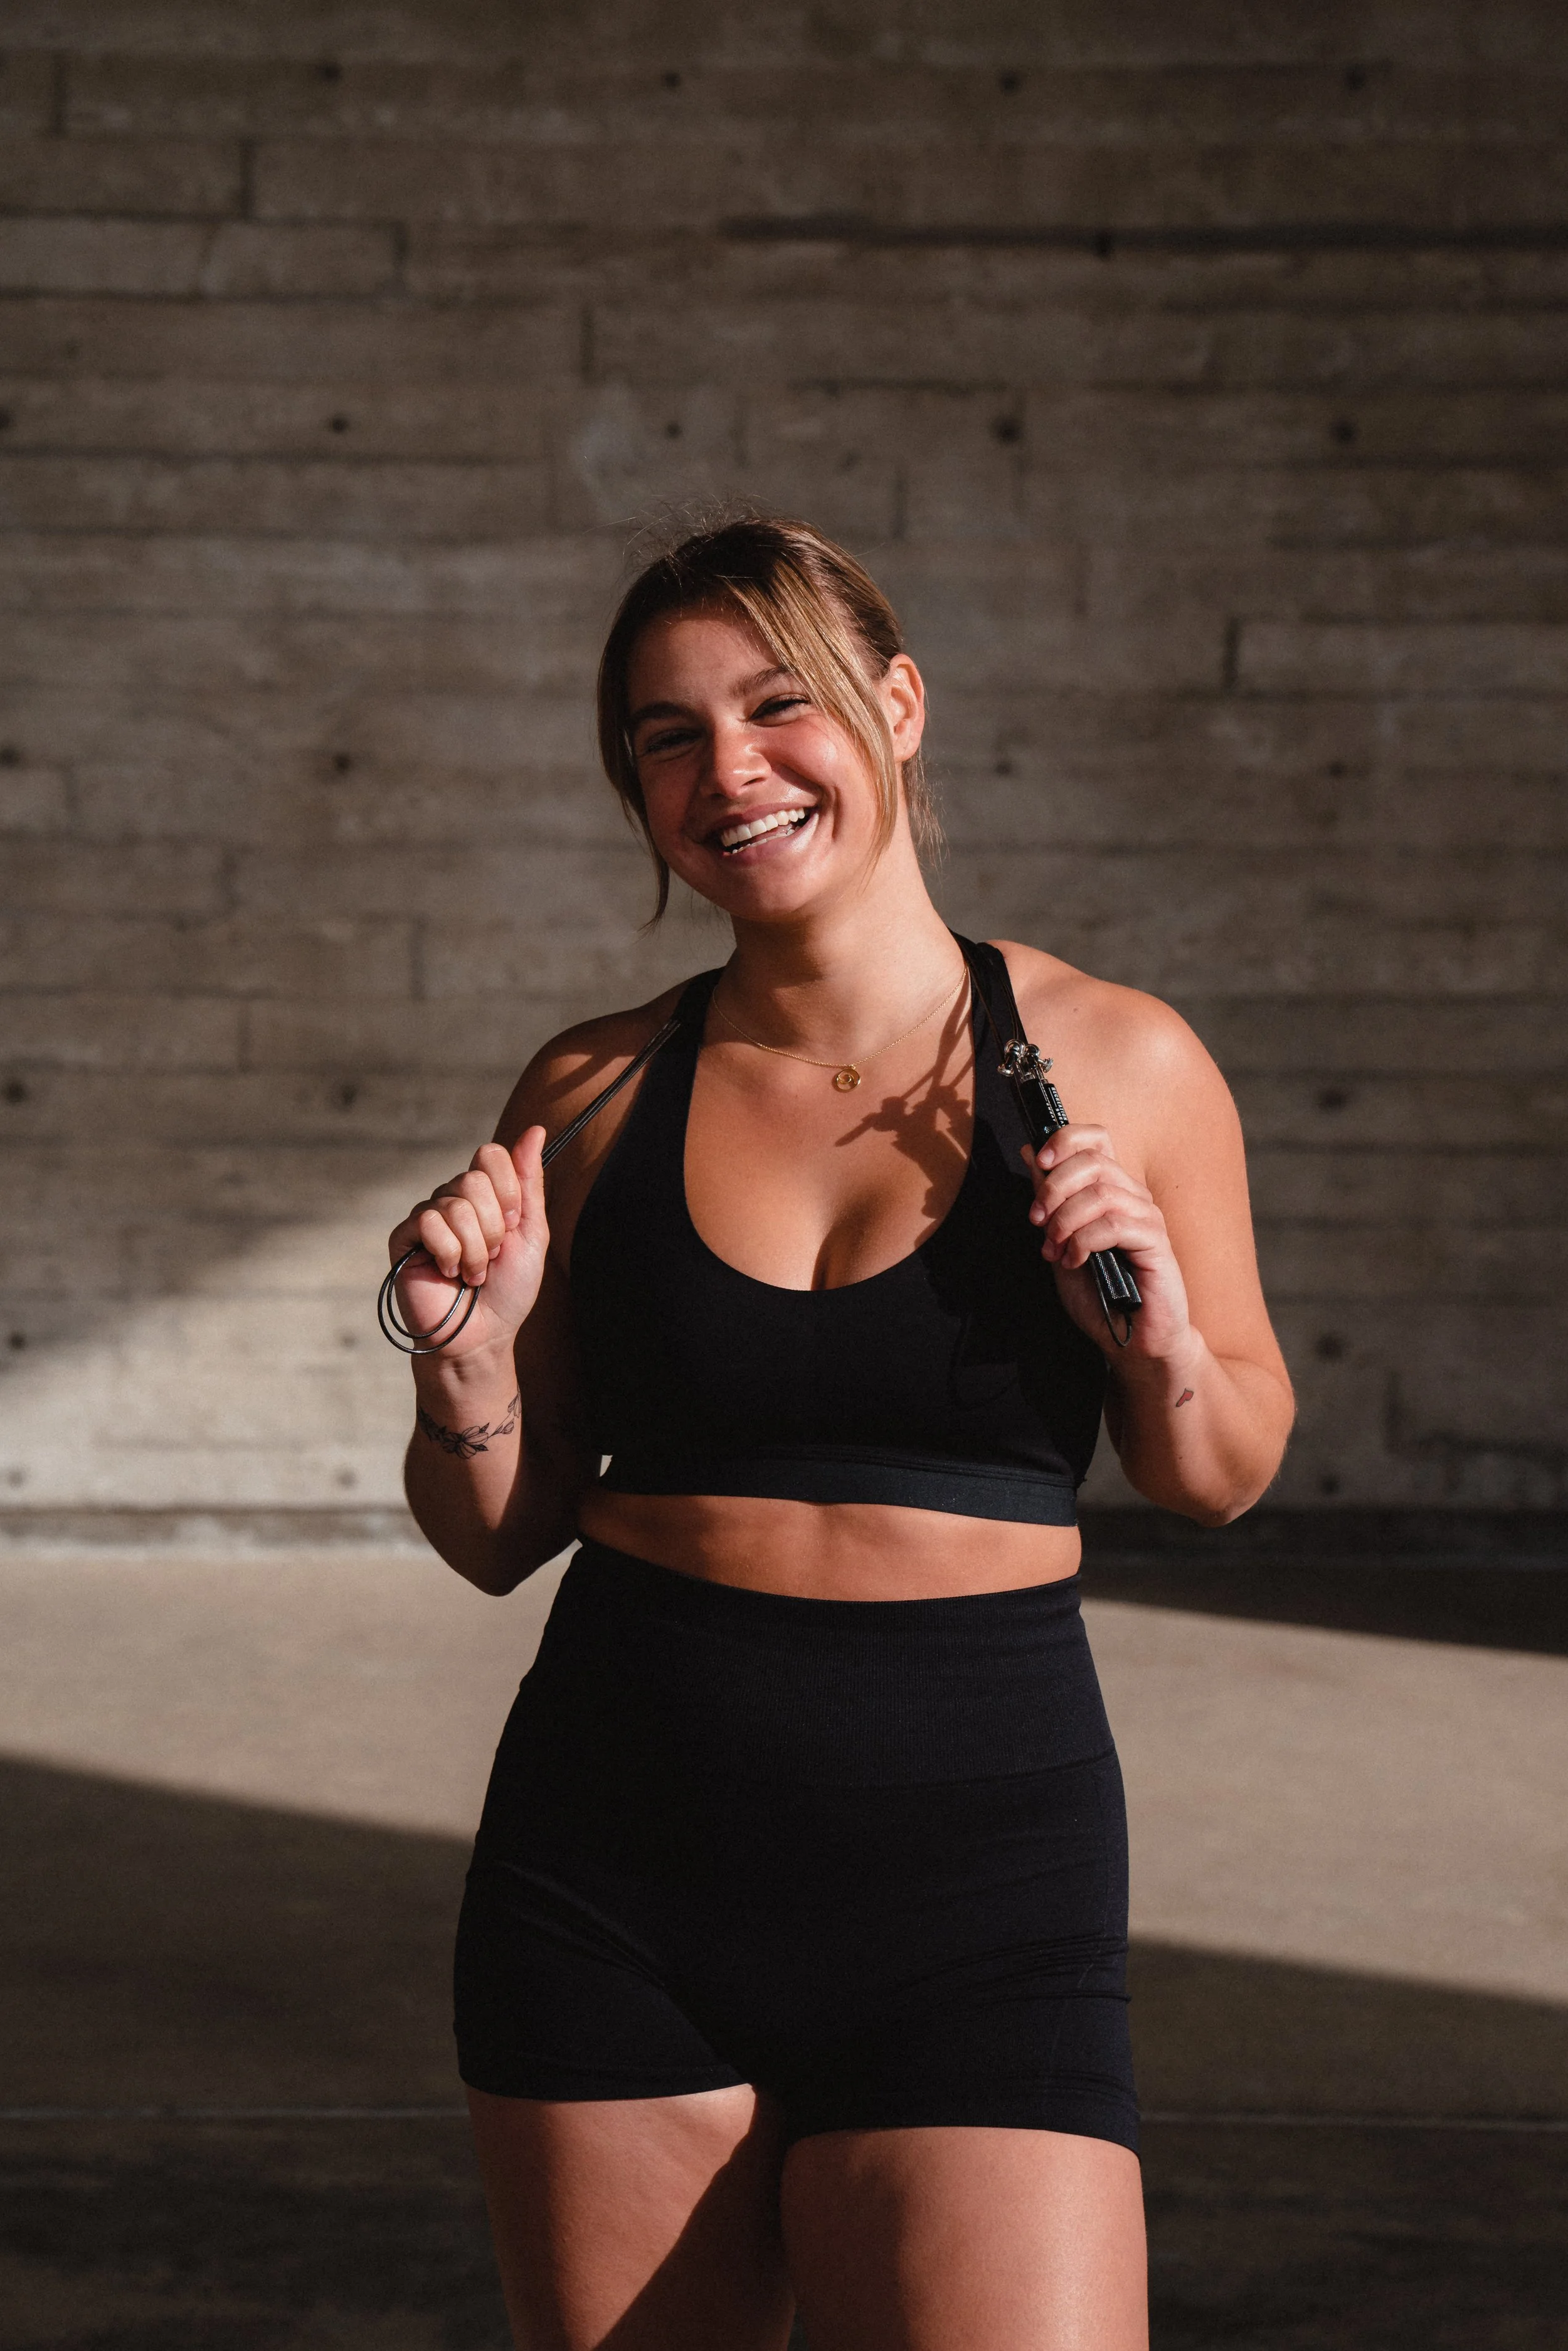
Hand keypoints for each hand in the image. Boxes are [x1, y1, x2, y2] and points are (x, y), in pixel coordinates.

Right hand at [386, 1131, 547, 1362]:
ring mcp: (427, 1217)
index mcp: (484, 1194)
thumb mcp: (531, 1233)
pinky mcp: (404, 1237)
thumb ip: (529, 1182)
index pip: (491, 1155)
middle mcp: (452, 1199)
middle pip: (474, 1180)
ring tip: (471, 1273)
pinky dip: (448, 1253)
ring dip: (474, 1249)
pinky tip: (447, 1272)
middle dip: (493, 1228)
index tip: (513, 1224)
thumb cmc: (509, 1290)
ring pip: (454, 1206)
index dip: (508, 1191)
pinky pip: (429, 1222)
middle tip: (491, 1256)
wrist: (483, 1335)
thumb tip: (535, 1130)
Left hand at [1023, 1126, 1191, 1362]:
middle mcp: (1132, 1196)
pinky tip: (1075, 1262)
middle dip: (1054, 1187)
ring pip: (1101, 1193)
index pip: (1096, 1139)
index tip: (1039, 1161)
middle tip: (1037, 1220)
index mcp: (1111, 1189)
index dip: (1066, 1140)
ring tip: (1054, 1249)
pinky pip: (1114, 1226)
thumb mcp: (1060, 1239)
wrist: (1130, 1340)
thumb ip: (1049, 1198)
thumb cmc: (1099, 1293)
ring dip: (1066, 1220)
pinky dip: (1084, 1242)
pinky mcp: (1156, 1243)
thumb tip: (1031, 1153)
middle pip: (1094, 1160)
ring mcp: (1147, 1217)